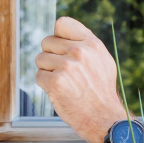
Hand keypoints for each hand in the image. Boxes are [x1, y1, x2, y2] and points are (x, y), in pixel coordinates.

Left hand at [34, 17, 129, 142]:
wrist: (104, 119)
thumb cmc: (100, 91)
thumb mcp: (102, 61)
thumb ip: (84, 43)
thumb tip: (60, 28)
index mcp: (92, 44)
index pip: (62, 23)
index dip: (58, 36)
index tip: (63, 50)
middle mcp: (80, 52)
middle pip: (46, 42)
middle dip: (51, 56)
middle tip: (65, 72)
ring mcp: (67, 67)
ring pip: (40, 59)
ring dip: (47, 71)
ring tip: (65, 83)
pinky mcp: (56, 82)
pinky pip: (38, 76)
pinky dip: (45, 85)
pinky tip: (60, 92)